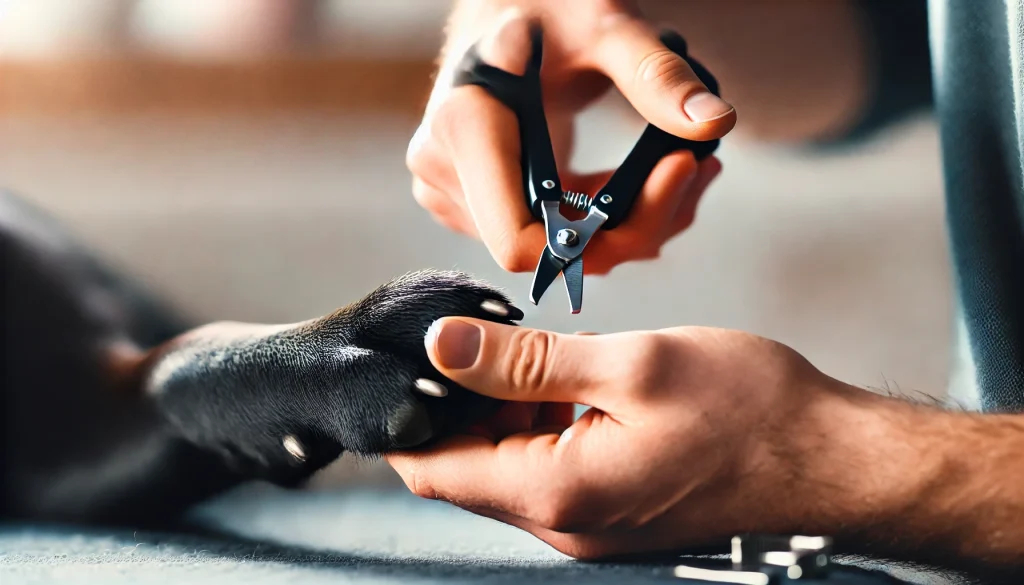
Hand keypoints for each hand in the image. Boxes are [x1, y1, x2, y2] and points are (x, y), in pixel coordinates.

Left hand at [387, 318, 927, 559]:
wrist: (830, 460)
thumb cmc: (748, 410)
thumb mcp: (629, 365)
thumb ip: (524, 361)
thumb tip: (441, 346)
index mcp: (555, 493)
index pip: (432, 468)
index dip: (410, 411)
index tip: (415, 352)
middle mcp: (562, 523)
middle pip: (466, 464)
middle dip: (461, 399)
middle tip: (489, 332)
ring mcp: (588, 522)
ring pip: (505, 461)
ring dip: (506, 404)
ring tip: (543, 349)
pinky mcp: (612, 507)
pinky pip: (547, 464)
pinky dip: (542, 418)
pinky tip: (574, 376)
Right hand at [407, 2, 734, 274]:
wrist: (509, 5)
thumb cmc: (548, 2)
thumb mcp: (605, 25)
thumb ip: (655, 74)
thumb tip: (713, 122)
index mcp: (463, 127)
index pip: (522, 242)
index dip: (602, 234)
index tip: (671, 173)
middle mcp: (445, 171)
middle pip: (554, 251)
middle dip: (635, 223)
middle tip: (700, 167)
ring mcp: (456, 192)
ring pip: (561, 251)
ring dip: (632, 222)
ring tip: (687, 164)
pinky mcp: (476, 202)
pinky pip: (553, 235)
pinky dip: (609, 217)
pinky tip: (651, 176)